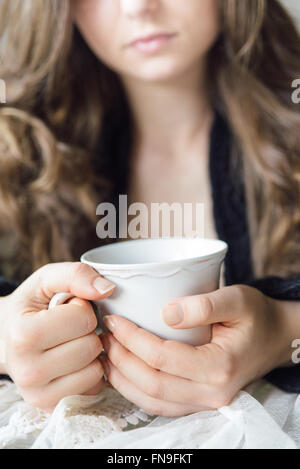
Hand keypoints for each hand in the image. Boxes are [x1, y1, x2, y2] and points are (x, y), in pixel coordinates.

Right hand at [0, 262, 115, 411]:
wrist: (5, 337)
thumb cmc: (30, 307)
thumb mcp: (47, 280)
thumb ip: (76, 275)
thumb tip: (107, 289)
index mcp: (24, 336)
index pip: (83, 318)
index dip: (81, 307)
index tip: (65, 309)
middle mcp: (28, 371)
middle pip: (91, 346)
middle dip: (87, 331)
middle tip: (68, 328)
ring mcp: (39, 394)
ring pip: (95, 370)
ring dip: (90, 352)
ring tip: (70, 343)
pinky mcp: (52, 406)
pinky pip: (93, 387)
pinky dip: (89, 371)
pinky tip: (73, 361)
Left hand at [100, 285, 286, 416]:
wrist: (274, 338)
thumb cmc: (256, 315)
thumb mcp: (238, 298)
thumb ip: (204, 305)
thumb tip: (166, 313)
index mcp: (221, 367)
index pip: (163, 358)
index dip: (133, 339)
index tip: (114, 319)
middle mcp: (213, 393)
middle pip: (152, 384)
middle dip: (121, 359)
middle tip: (104, 335)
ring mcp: (206, 403)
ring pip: (152, 401)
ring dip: (123, 379)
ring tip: (105, 352)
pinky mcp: (199, 402)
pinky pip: (161, 405)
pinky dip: (135, 391)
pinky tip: (122, 372)